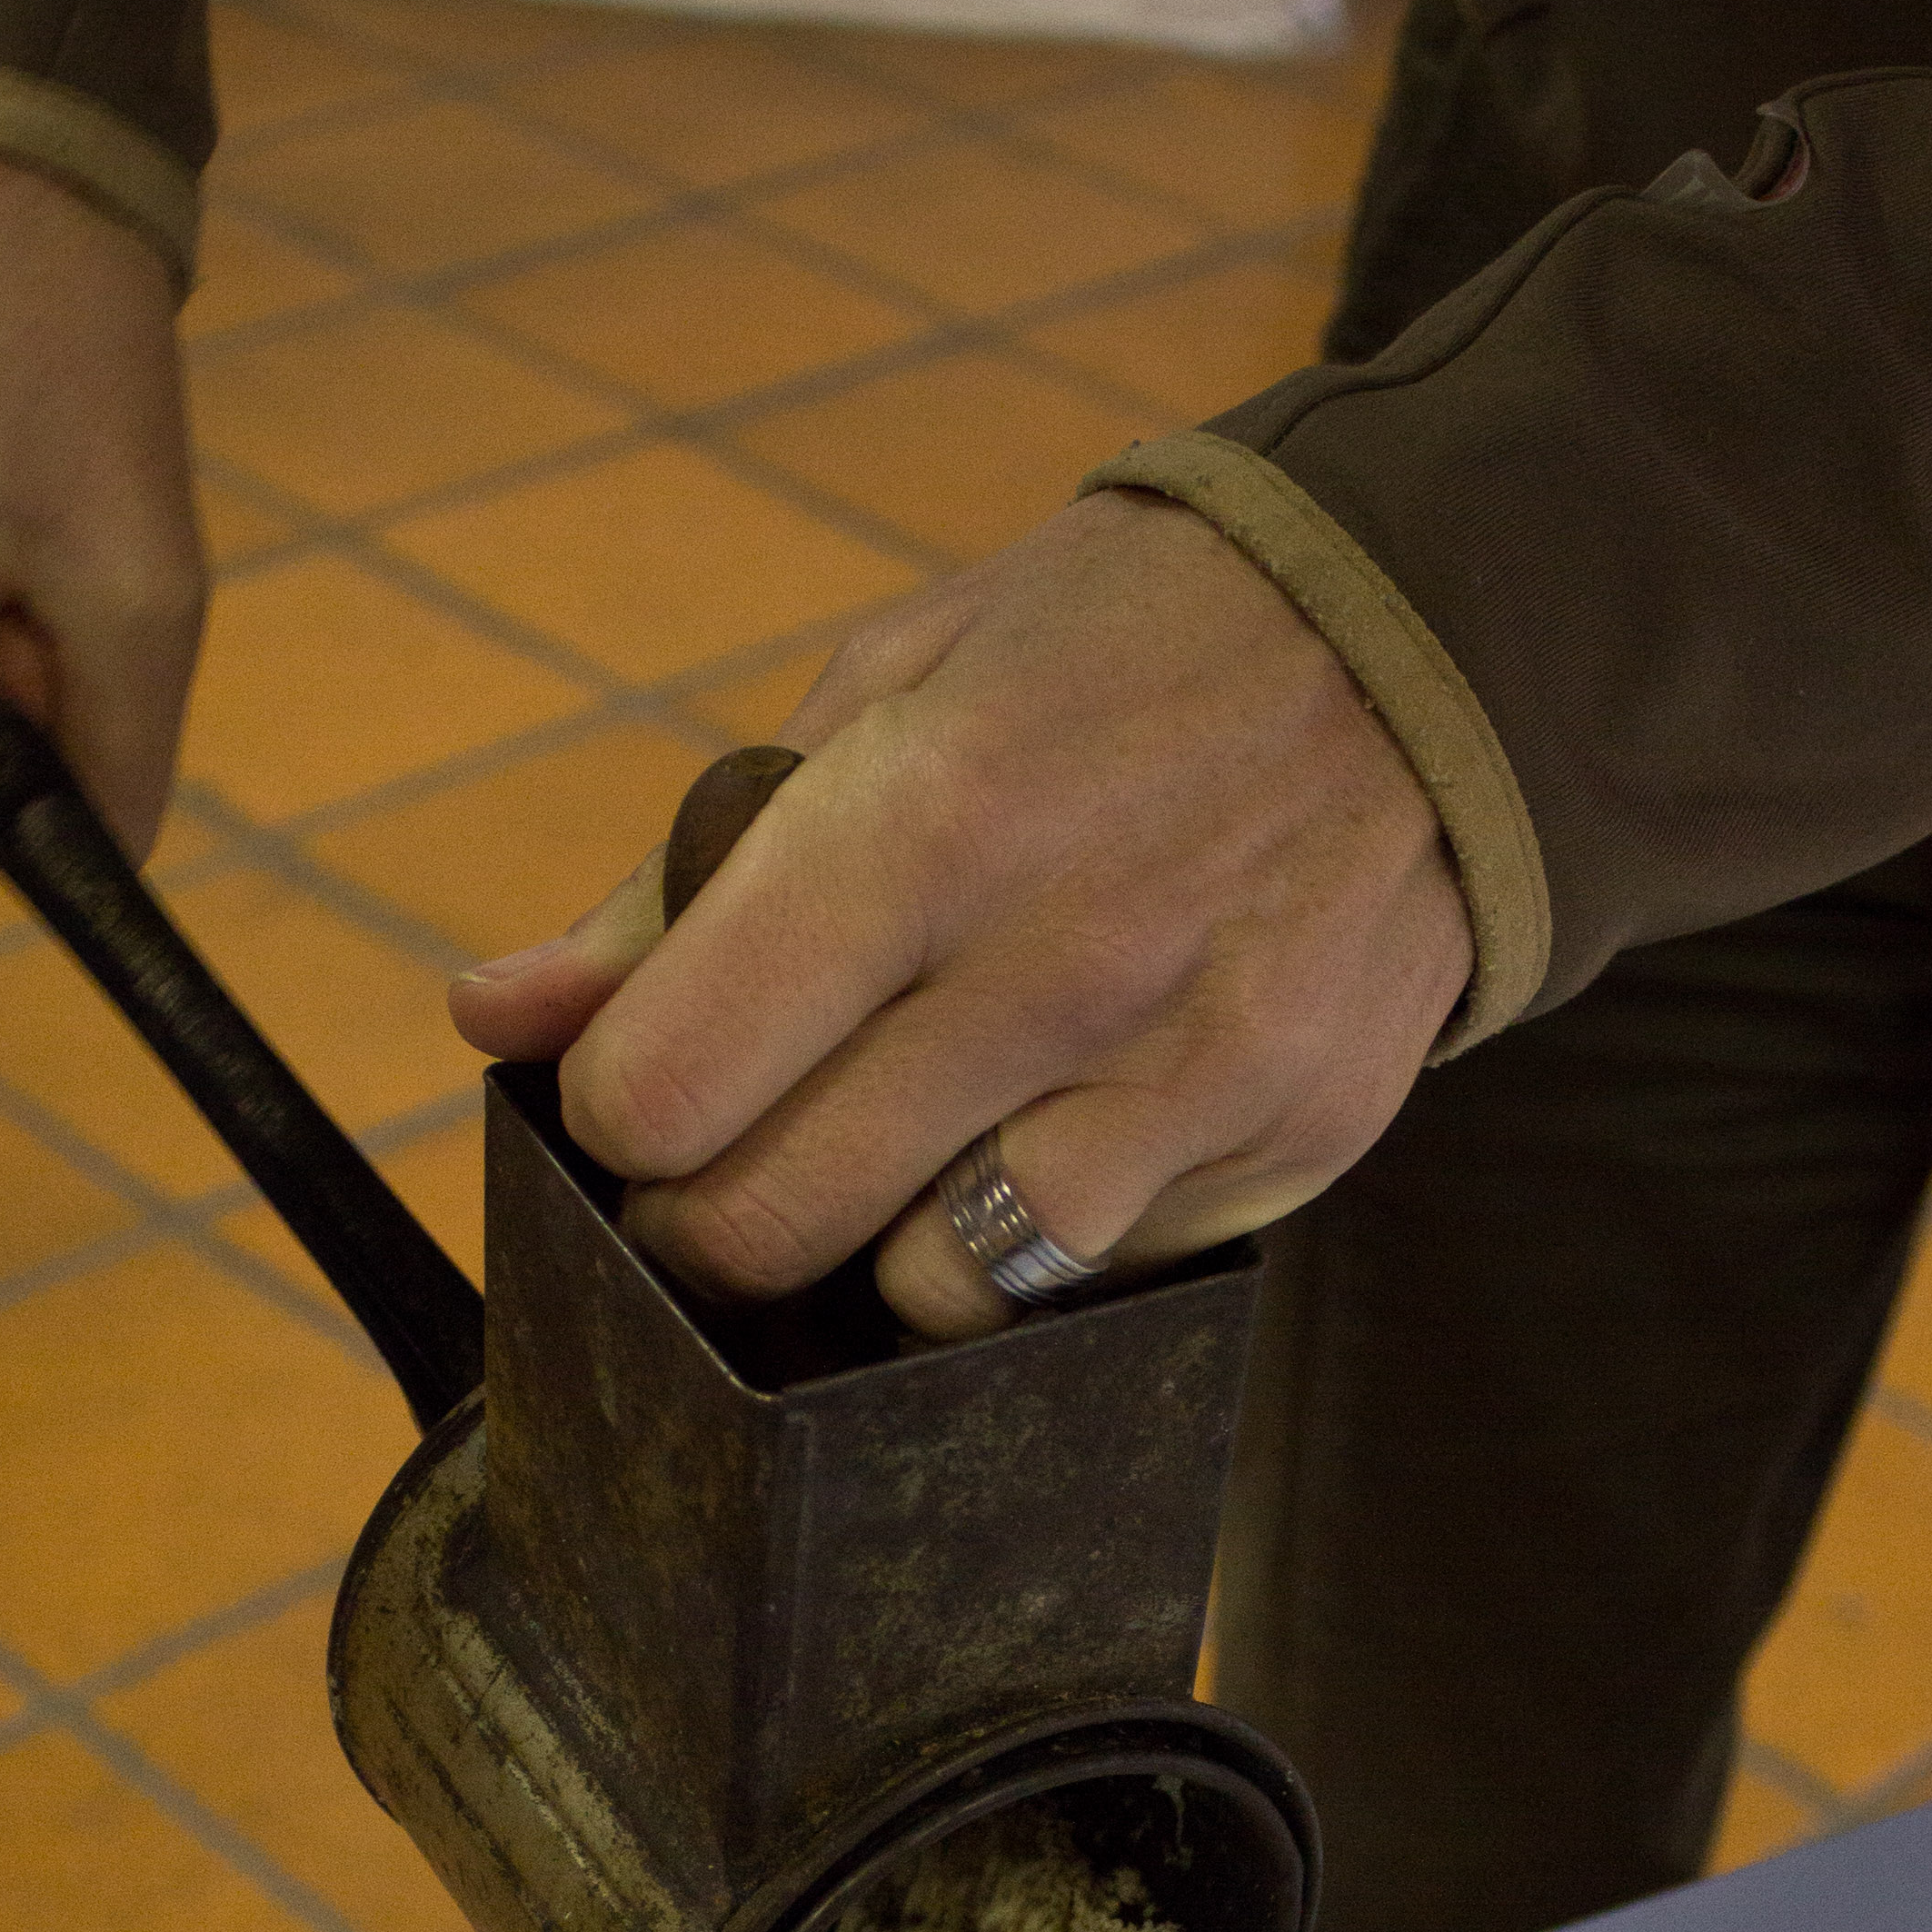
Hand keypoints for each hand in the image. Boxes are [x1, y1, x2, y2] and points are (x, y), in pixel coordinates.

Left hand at [446, 489, 1474, 1336]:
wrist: (1433, 640)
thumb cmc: (1115, 657)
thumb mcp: (892, 691)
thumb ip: (684, 879)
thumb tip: (498, 1017)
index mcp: (922, 817)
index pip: (667, 1087)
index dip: (620, 1117)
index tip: (651, 1092)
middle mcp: (1055, 962)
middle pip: (769, 1225)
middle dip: (711, 1218)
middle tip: (747, 1154)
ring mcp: (1184, 1070)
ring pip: (930, 1292)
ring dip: (883, 1247)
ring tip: (913, 1143)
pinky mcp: (1289, 1141)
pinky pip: (1089, 1284)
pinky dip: (1037, 1247)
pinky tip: (1060, 1134)